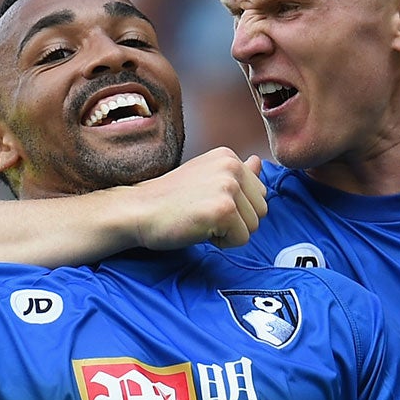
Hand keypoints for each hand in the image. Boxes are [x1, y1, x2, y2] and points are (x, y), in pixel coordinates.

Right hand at [127, 148, 268, 249]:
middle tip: (203, 214)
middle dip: (237, 221)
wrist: (138, 211)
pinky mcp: (223, 210)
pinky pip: (241, 239)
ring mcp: (228, 187)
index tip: (207, 203)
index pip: (259, 193)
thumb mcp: (206, 178)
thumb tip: (258, 161)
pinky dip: (221, 243)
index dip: (237, 208)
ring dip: (229, 232)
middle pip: (261, 210)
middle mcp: (231, 166)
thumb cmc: (169, 200)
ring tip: (201, 221)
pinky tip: (199, 229)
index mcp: (228, 156)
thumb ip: (236, 173)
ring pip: (253, 226)